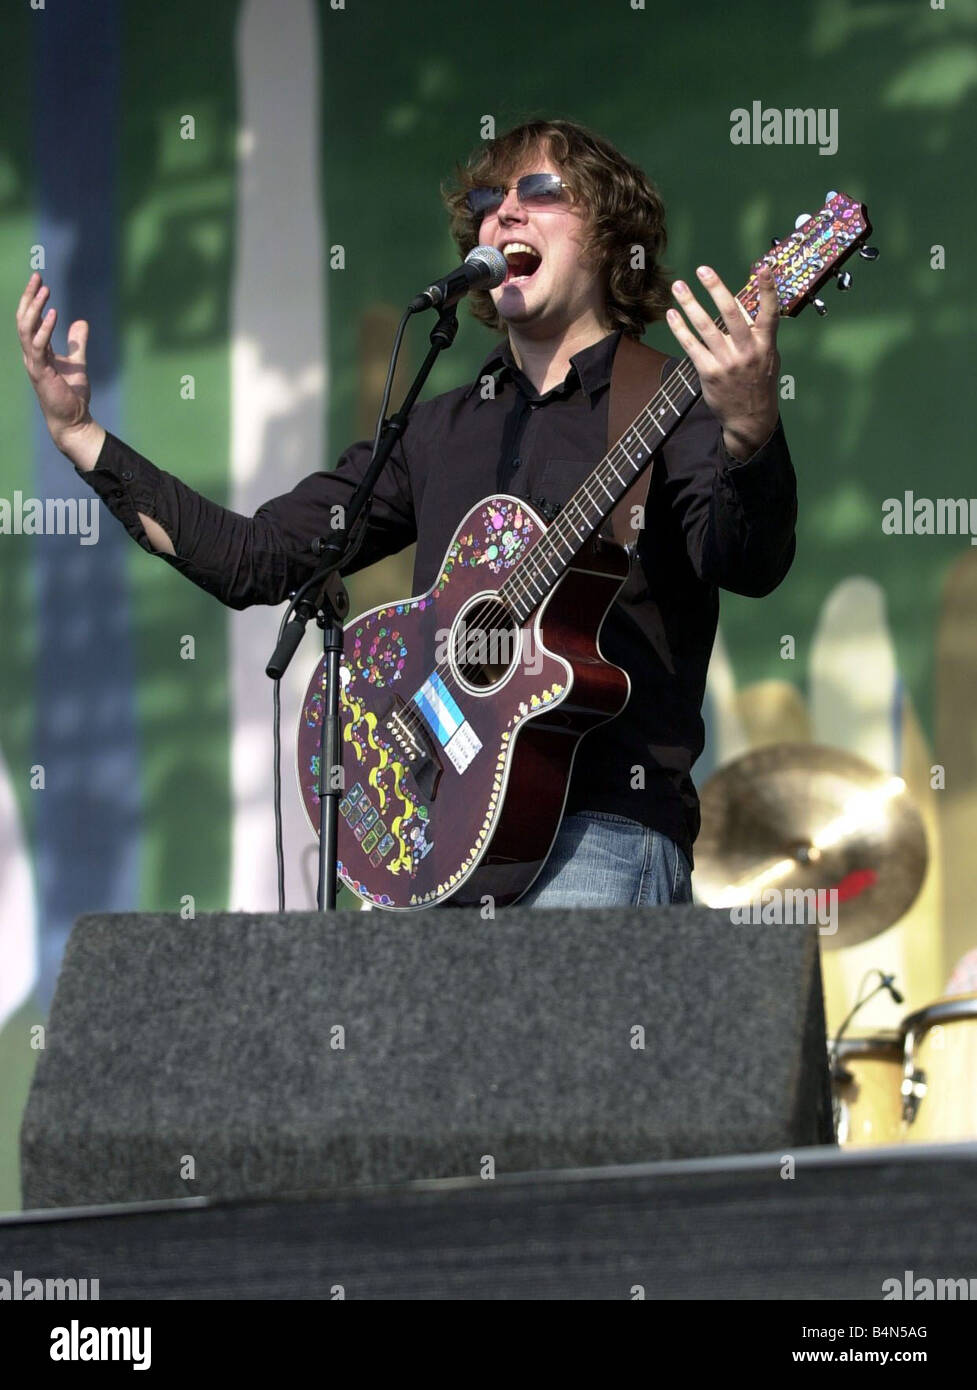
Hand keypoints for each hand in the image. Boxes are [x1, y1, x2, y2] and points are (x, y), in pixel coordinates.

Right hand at [16, 272, 93, 449]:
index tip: (39, 281)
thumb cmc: (71, 394)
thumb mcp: (77, 362)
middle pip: (23, 319)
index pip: (29, 320)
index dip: (32, 300)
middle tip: (37, 277)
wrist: (72, 418)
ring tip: (44, 290)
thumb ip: (77, 343)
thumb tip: (80, 322)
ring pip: (26, 329)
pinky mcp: (40, 371)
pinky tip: (53, 314)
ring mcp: (33, 362)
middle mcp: (31, 354)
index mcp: (37, 350)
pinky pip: (38, 346)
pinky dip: (45, 329)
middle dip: (29, 297)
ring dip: (34, 308)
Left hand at [666, 264, 779, 460]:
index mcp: (765, 344)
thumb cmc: (758, 380)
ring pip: (706, 327)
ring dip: (690, 304)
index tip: (763, 268)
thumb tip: (742, 302)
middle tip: (703, 270)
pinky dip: (680, 329)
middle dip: (716, 288)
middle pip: (730, 314)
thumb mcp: (768, 356)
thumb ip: (757, 331)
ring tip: (678, 286)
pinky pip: (691, 346)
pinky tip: (672, 314)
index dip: (768, 290)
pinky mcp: (709, 372)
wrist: (750, 417)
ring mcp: (727, 362)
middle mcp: (746, 351)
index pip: (769, 312)